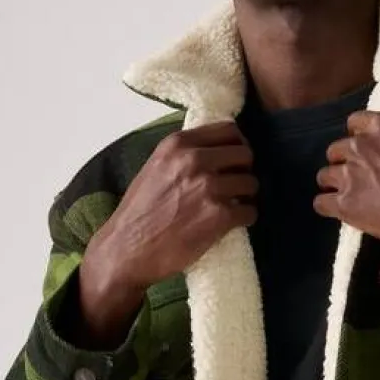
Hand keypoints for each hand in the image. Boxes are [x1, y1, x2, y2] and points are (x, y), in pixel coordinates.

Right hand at [72, 122, 258, 348]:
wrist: (127, 249)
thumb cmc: (139, 212)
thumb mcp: (156, 167)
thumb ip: (184, 155)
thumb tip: (215, 151)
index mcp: (178, 144)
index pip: (228, 130)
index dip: (237, 145)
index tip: (234, 159)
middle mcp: (195, 160)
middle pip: (245, 154)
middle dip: (244, 170)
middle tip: (236, 185)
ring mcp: (210, 187)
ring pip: (252, 183)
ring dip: (246, 196)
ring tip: (233, 206)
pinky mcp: (220, 216)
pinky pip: (251, 211)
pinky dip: (246, 218)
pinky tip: (232, 223)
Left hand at [315, 111, 379, 263]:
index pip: (353, 123)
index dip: (358, 141)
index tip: (367, 154)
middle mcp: (361, 145)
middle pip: (335, 151)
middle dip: (345, 164)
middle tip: (362, 181)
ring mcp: (350, 175)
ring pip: (324, 176)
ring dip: (336, 186)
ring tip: (354, 200)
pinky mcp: (345, 205)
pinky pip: (320, 203)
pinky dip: (328, 208)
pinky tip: (343, 214)